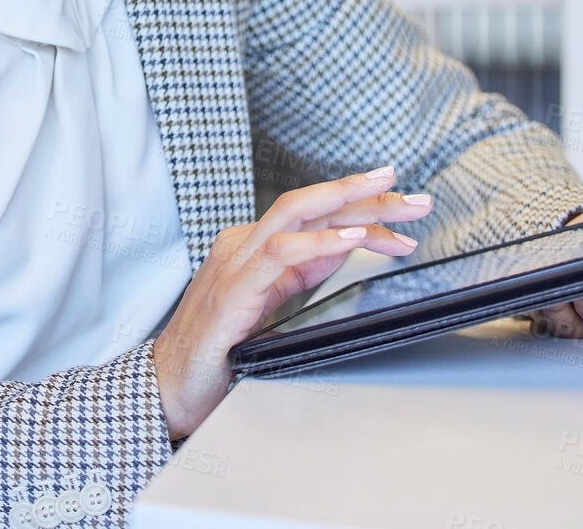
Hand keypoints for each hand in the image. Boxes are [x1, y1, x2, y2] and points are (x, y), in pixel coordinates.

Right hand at [151, 164, 433, 439]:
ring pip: (295, 213)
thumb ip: (302, 272)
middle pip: (311, 204)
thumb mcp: (271, 304)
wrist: (168, 388)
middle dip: (365, 194)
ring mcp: (235, 263)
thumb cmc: (217, 351)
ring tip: (394, 206)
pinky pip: (279, 255)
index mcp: (254, 248)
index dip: (361, 206)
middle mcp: (243, 245)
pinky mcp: (232, 291)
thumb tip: (346, 245)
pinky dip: (319, 243)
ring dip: (350, 207)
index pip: (314, 215)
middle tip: (414, 195)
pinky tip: (351, 239)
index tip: (403, 205)